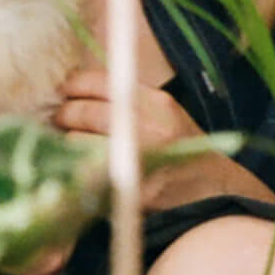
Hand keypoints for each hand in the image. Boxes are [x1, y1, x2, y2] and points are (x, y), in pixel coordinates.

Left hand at [50, 68, 227, 206]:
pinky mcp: (127, 191)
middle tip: (60, 119)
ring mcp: (138, 162)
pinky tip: (75, 167)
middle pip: (84, 112)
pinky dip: (74, 168)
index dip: (75, 85)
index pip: (102, 82)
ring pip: (77, 142)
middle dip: (65, 114)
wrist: (214, 192)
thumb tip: (78, 89)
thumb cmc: (182, 149)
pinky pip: (84, 174)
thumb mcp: (166, 114)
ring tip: (66, 143)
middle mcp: (148, 129)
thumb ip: (129, 99)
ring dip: (66, 142)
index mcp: (157, 104)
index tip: (65, 91)